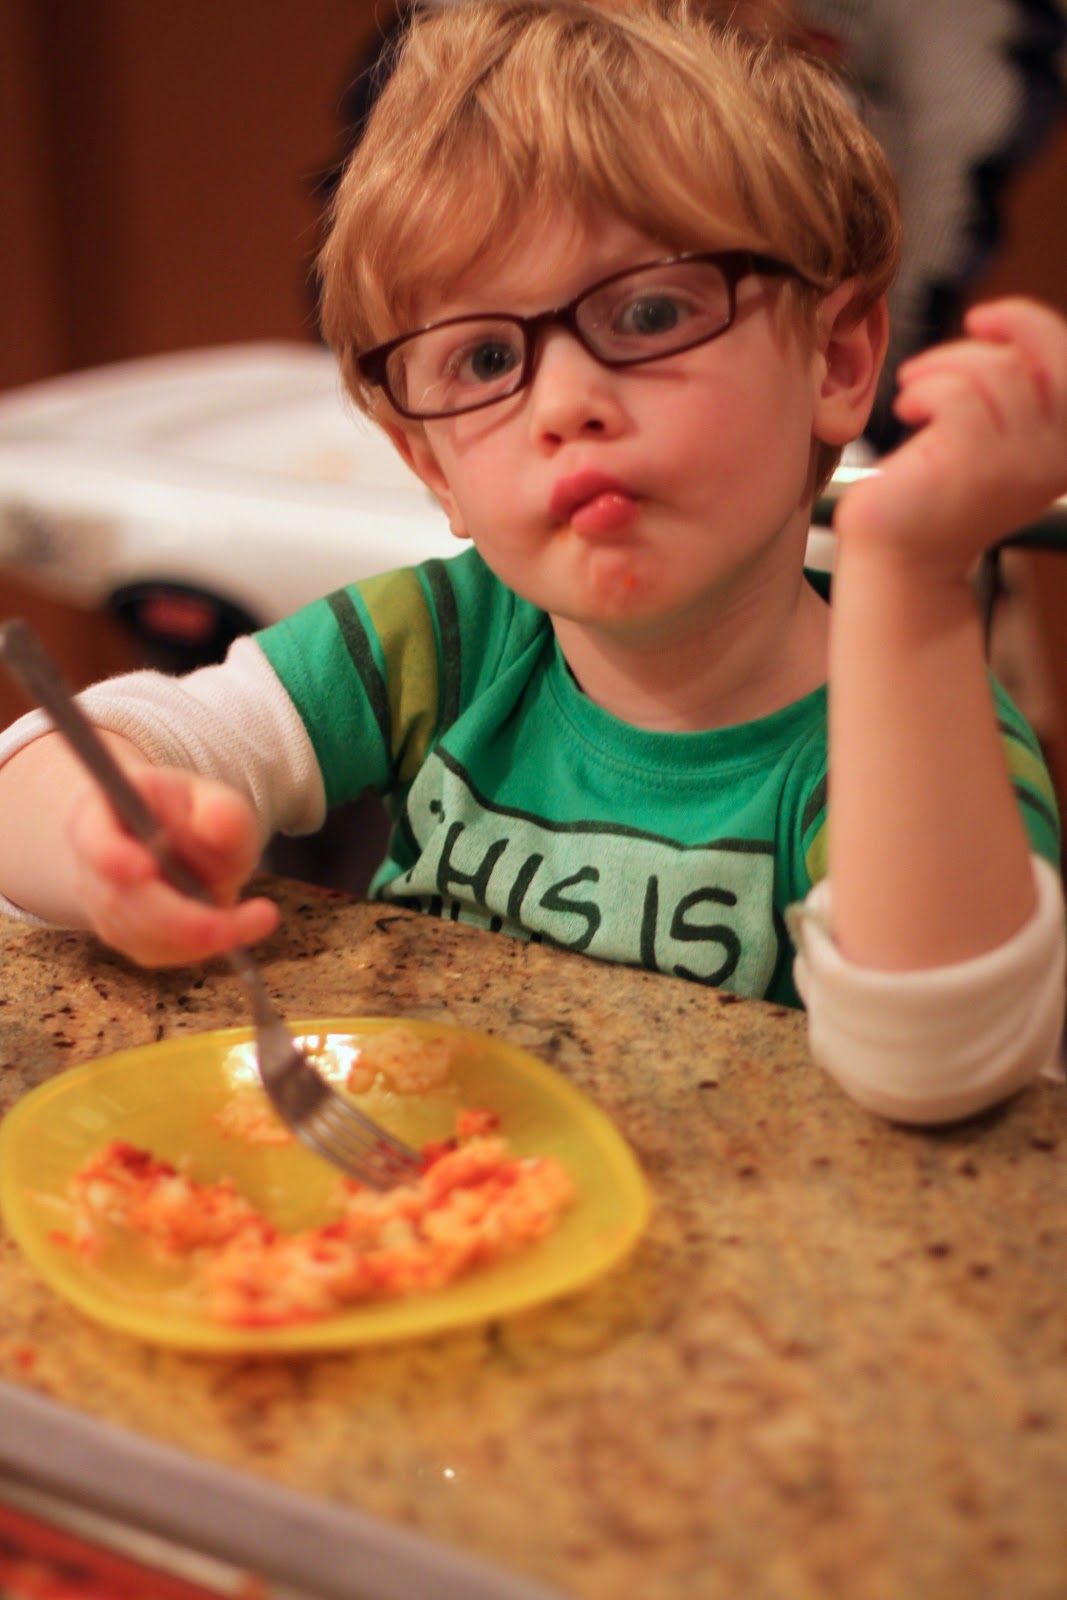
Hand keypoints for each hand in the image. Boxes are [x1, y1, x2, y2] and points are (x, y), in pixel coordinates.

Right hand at [66, 764, 279, 966]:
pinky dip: (200, 946)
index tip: (144, 870)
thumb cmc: (192, 816)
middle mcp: (91, 865)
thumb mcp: (215, 801)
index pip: (93, 837)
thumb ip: (223, 810)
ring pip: (141, 935)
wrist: (176, 841)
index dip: (111, 856)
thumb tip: (217, 823)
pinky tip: (234, 925)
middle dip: (180, 919)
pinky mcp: (124, 936)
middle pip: (119, 901)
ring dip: (201, 935)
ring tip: (258, 915)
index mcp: (101, 814)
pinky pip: (158, 952)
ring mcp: (101, 906)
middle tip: (233, 925)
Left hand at [834, 297, 1066, 576]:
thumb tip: (1005, 326)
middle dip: (989, 338)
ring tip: (913, 394)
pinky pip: (956, 395)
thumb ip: (1015, 392)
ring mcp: (1017, 464)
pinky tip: (908, 411)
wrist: (900, 554)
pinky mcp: (972, 465)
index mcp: (1063, 448)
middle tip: (944, 351)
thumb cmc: (935, 491)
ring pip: (996, 370)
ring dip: (943, 367)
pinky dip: (925, 390)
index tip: (981, 318)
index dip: (1031, 325)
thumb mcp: (990, 437)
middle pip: (1039, 357)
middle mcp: (1053, 458)